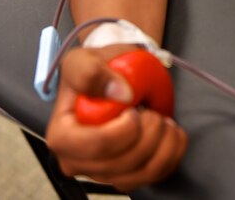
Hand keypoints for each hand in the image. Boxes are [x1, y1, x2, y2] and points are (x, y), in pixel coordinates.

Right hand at [46, 47, 187, 191]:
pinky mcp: (126, 175)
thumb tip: (120, 92)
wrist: (109, 76)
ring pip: (141, 173)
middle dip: (147, 135)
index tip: (133, 109)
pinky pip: (156, 174)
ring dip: (162, 144)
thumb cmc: (93, 71)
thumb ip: (91, 72)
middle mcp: (78, 162)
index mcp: (63, 137)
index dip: (122, 131)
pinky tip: (171, 132)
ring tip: (162, 118)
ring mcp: (103, 172)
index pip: (96, 147)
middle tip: (151, 109)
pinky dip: (171, 152)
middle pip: (121, 164)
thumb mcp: (82, 60)